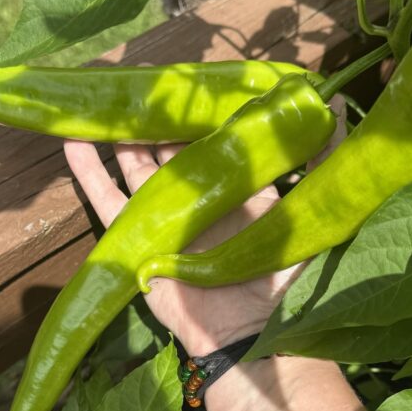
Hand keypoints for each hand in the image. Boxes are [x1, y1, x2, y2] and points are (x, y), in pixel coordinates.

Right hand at [64, 97, 344, 357]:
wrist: (247, 333)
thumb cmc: (284, 281)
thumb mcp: (313, 214)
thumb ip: (324, 161)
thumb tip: (339, 100)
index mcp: (239, 191)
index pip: (219, 140)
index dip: (206, 110)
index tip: (198, 77)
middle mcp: (200, 200)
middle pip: (172, 149)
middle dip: (160, 116)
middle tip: (145, 77)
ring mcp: (166, 219)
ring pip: (136, 167)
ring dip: (121, 134)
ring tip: (106, 99)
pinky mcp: (139, 240)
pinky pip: (107, 203)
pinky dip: (88, 174)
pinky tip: (72, 141)